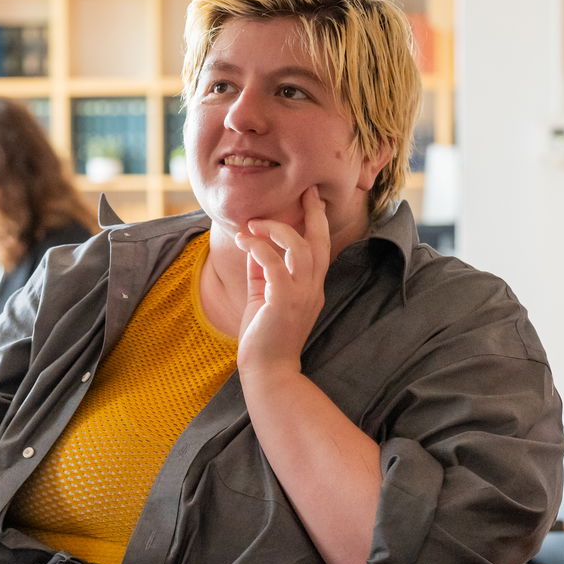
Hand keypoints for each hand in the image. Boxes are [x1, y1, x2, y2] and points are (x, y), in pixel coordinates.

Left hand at [233, 186, 330, 383]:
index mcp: (312, 288)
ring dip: (275, 229)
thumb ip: (262, 272)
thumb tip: (253, 244)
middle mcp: (313, 289)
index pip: (320, 248)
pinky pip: (274, 264)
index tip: (311, 199)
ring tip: (252, 224)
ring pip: (299, 248)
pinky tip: (243, 240)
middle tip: (304, 190)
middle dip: (314, 213)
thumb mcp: (264, 297)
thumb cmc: (264, 338)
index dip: (316, 222)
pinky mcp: (284, 302)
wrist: (267, 373)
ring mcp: (301, 295)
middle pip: (320, 241)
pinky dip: (258, 248)